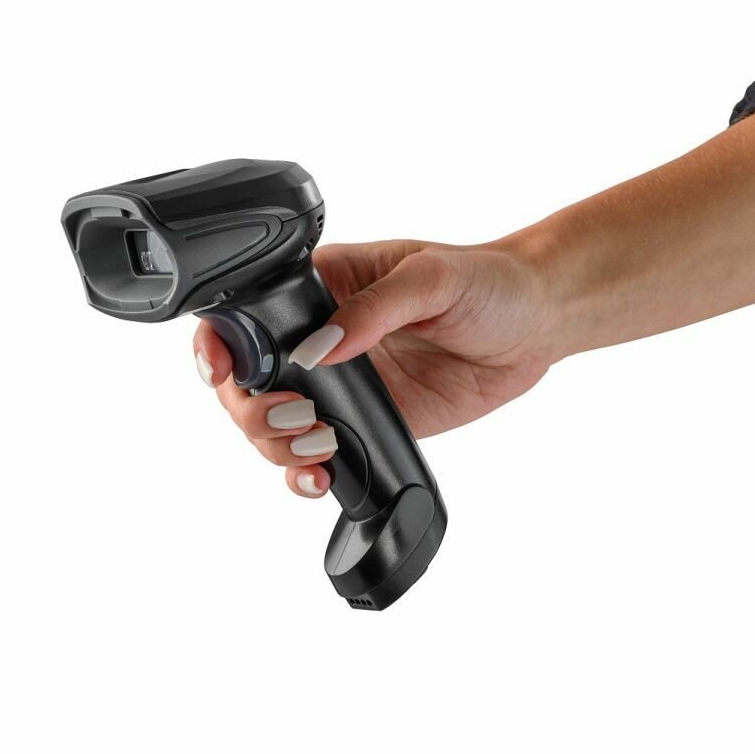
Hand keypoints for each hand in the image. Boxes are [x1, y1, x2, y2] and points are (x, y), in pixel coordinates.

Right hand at [193, 238, 556, 497]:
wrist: (536, 326)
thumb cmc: (487, 282)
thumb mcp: (432, 278)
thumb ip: (373, 310)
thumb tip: (318, 350)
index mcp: (320, 287)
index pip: (245, 315)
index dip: (218, 345)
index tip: (220, 371)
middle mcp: (317, 338)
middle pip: (245, 383)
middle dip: (251, 409)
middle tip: (295, 417)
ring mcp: (338, 386)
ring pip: (272, 428)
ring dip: (275, 446)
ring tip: (318, 445)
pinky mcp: (366, 423)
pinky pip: (318, 456)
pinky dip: (306, 474)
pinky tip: (319, 476)